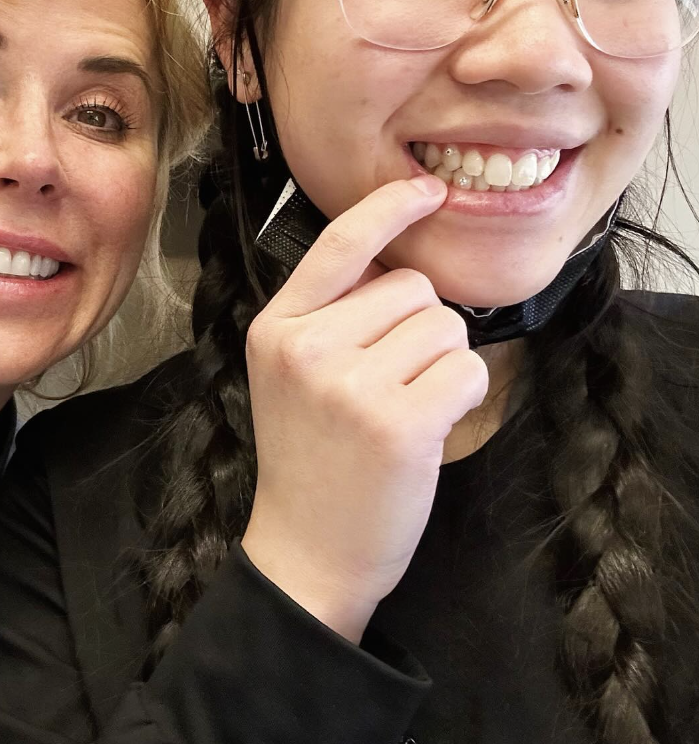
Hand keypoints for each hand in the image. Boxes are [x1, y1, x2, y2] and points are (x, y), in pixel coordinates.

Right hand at [241, 177, 488, 642]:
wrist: (306, 553)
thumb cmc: (310, 457)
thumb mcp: (291, 374)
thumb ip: (331, 314)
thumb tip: (400, 261)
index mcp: (277, 327)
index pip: (340, 243)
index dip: (389, 208)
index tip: (428, 189)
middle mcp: (307, 347)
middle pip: (412, 286)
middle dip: (420, 327)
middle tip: (391, 383)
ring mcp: (350, 386)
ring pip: (444, 326)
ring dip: (443, 363)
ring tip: (406, 407)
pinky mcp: (399, 424)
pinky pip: (466, 370)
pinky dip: (464, 395)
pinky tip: (429, 427)